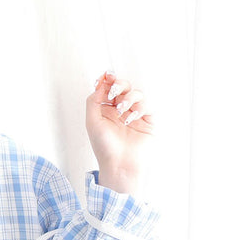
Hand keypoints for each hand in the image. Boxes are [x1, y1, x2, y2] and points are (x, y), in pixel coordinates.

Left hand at [86, 71, 155, 195]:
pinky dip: (140, 108)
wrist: (120, 164)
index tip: (107, 75)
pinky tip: (131, 118)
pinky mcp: (148, 121)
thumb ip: (94, 100)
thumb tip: (100, 82)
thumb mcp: (92, 121)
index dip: (108, 80)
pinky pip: (148, 106)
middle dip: (120, 85)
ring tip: (122, 110)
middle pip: (124, 87)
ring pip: (137, 94)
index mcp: (105, 110)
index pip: (109, 89)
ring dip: (129, 98)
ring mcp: (134, 115)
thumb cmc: (104, 146)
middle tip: (115, 91)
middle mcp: (120, 111)